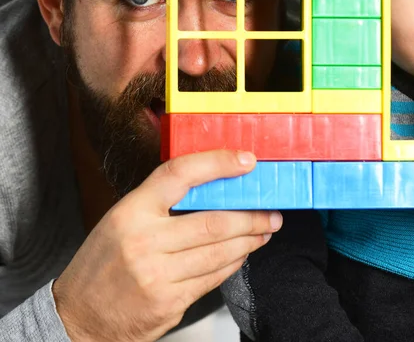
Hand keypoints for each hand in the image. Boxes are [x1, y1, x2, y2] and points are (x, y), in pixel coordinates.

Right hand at [53, 150, 281, 341]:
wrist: (78, 318)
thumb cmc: (103, 263)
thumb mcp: (121, 220)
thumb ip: (161, 203)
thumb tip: (213, 186)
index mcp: (131, 211)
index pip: (180, 174)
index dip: (217, 163)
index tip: (246, 161)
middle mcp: (145, 241)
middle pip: (213, 221)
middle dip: (251, 216)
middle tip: (271, 211)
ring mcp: (158, 275)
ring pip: (219, 251)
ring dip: (249, 240)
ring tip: (264, 231)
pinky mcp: (169, 302)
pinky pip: (213, 277)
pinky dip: (233, 263)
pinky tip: (242, 254)